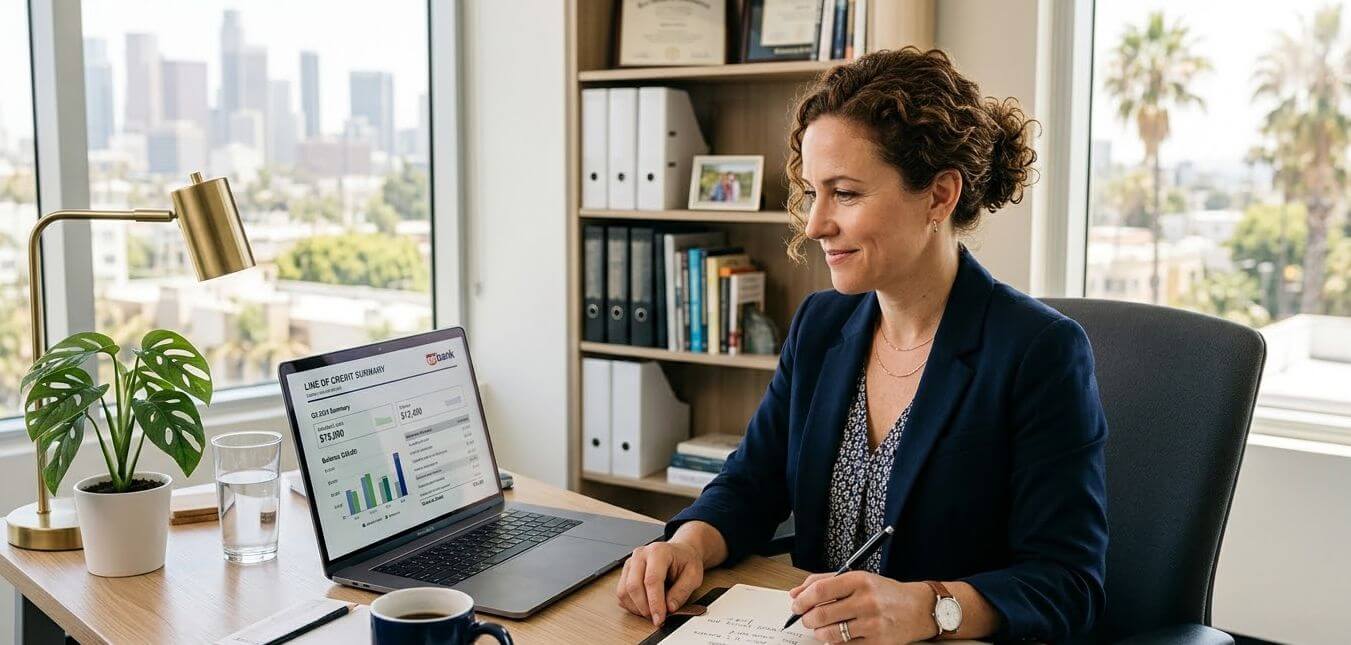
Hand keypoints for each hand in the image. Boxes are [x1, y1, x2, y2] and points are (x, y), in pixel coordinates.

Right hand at [615, 541, 704, 626]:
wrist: (680, 553)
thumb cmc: (685, 561)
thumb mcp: (693, 575)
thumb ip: (682, 591)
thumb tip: (669, 607)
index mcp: (658, 552)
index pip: (652, 580)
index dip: (655, 603)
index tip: (660, 618)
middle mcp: (640, 555)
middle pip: (633, 586)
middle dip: (644, 608)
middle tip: (657, 619)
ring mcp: (630, 563)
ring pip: (624, 591)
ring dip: (637, 608)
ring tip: (652, 612)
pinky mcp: (625, 572)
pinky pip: (621, 594)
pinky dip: (631, 605)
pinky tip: (645, 606)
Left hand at [788, 572, 935, 642]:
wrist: (918, 609)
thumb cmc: (885, 593)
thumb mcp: (858, 578)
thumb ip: (826, 582)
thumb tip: (795, 593)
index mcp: (860, 580)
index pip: (820, 590)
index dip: (802, 599)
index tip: (796, 604)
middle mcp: (866, 601)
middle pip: (821, 614)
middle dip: (806, 619)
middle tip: (806, 618)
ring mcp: (872, 624)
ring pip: (829, 633)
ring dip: (819, 632)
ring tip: (822, 627)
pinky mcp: (876, 642)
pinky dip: (835, 643)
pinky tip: (838, 636)